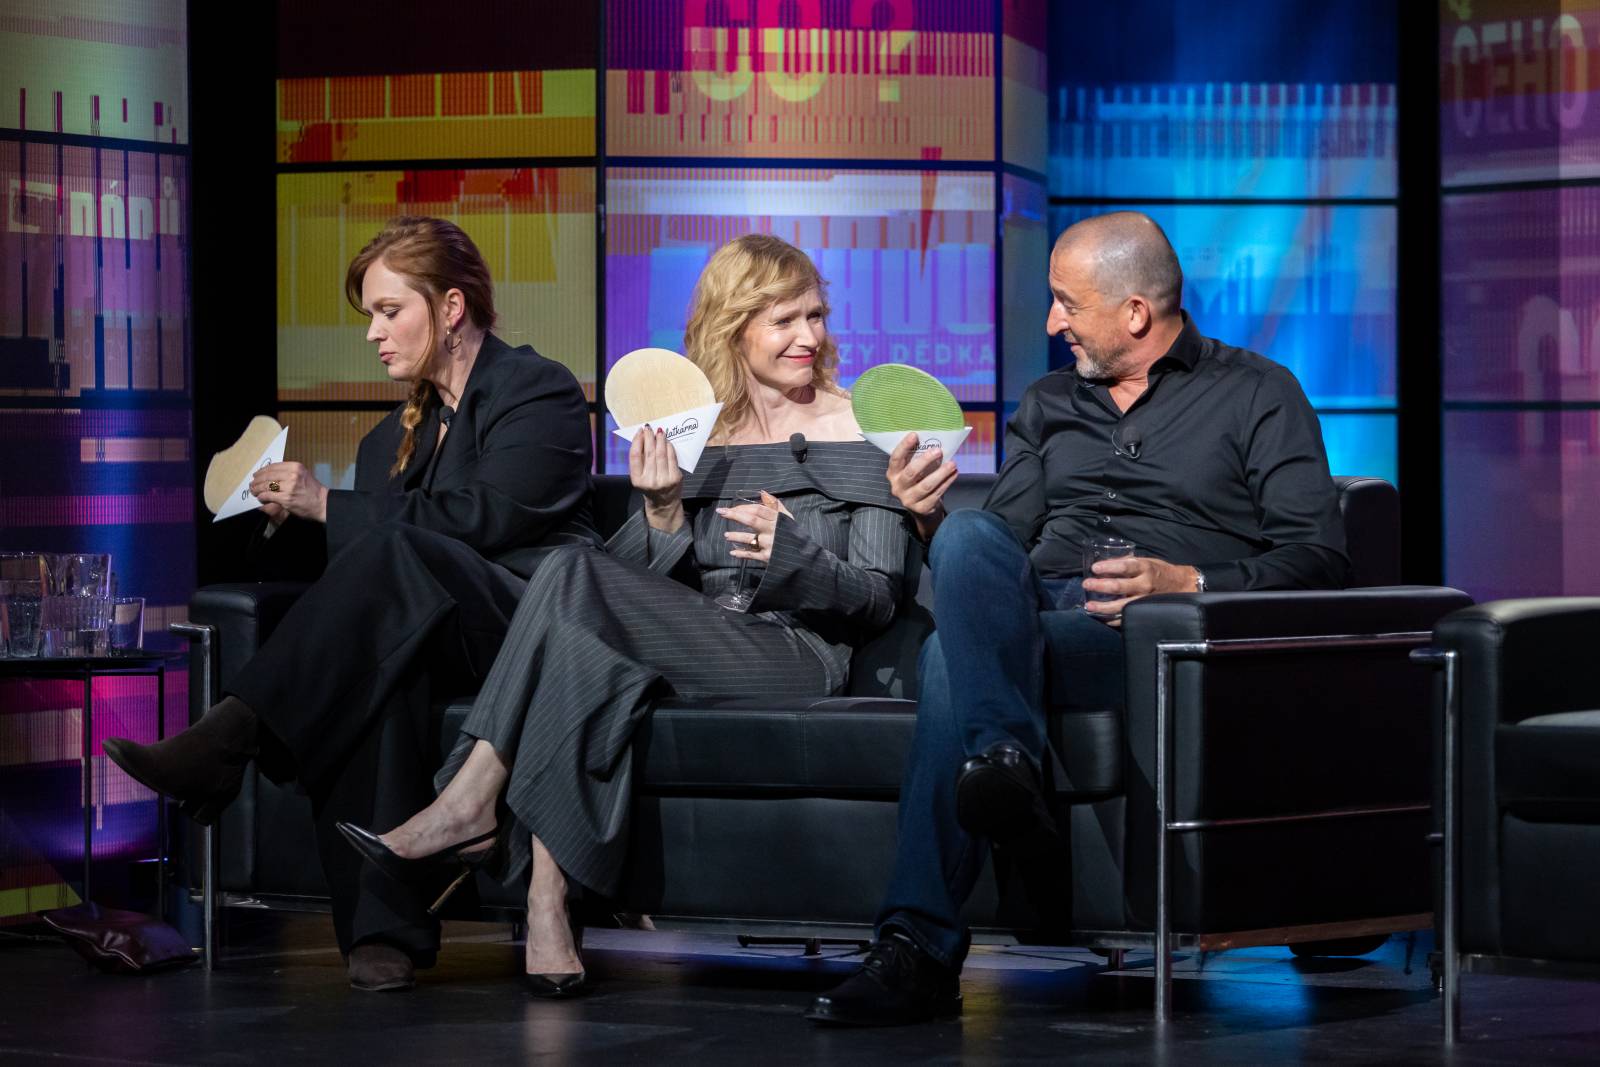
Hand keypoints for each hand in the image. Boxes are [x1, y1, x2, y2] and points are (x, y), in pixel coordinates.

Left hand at [251, 462, 328, 523]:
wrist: (322, 503)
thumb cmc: (312, 490)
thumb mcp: (303, 474)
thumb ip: (288, 472)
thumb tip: (270, 475)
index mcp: (295, 466)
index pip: (273, 467)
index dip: (262, 471)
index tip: (256, 475)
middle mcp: (292, 475)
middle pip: (267, 475)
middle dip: (257, 480)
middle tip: (252, 484)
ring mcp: (289, 487)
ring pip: (266, 485)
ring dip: (257, 489)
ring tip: (254, 491)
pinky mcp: (286, 498)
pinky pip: (268, 496)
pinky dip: (262, 497)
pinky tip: (260, 497)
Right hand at [629, 426, 684, 530]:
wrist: (664, 503)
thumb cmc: (651, 487)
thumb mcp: (640, 477)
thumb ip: (640, 461)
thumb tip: (642, 438)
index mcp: (637, 480)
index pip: (635, 456)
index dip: (637, 441)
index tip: (639, 432)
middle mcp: (650, 481)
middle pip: (649, 453)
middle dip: (649, 437)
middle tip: (649, 428)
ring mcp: (664, 480)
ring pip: (661, 453)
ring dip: (660, 440)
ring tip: (659, 432)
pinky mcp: (675, 478)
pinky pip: (672, 458)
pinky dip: (669, 447)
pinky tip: (667, 442)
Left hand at [717, 493, 785, 564]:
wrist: (802, 556)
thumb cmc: (792, 534)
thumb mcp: (787, 518)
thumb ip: (775, 505)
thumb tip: (762, 493)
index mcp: (777, 519)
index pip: (758, 509)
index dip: (744, 507)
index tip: (731, 507)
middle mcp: (773, 530)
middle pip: (752, 520)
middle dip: (735, 515)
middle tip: (721, 512)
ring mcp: (770, 544)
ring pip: (750, 538)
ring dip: (736, 536)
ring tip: (726, 535)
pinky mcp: (768, 557)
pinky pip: (751, 555)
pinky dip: (741, 554)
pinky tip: (732, 552)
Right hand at [887, 432, 957, 539]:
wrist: (921, 508)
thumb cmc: (918, 481)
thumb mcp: (913, 470)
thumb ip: (917, 458)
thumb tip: (934, 441)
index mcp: (893, 474)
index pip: (895, 459)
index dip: (904, 447)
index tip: (915, 435)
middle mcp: (897, 487)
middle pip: (911, 472)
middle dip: (925, 460)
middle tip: (939, 451)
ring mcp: (908, 499)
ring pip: (926, 485)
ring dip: (941, 473)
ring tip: (953, 463)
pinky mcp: (921, 508)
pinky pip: (936, 494)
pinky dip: (947, 483)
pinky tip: (954, 474)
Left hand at [1081, 556, 1200, 625]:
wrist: (1181, 586)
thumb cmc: (1160, 571)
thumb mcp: (1146, 561)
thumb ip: (1127, 561)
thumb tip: (1105, 562)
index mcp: (1145, 568)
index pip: (1124, 567)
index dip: (1108, 567)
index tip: (1094, 568)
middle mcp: (1144, 584)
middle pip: (1118, 586)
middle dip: (1100, 586)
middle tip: (1086, 584)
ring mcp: (1144, 600)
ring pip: (1120, 605)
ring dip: (1102, 606)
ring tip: (1089, 605)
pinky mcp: (1144, 612)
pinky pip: (1126, 618)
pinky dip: (1112, 619)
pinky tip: (1101, 618)